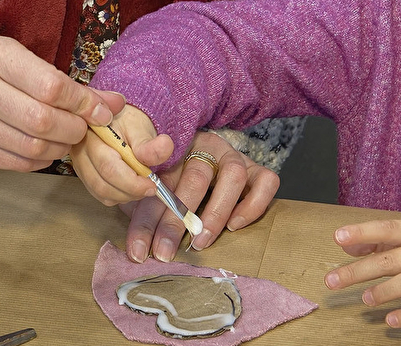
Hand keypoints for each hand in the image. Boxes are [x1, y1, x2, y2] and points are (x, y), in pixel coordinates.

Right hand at [0, 35, 123, 170]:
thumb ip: (61, 81)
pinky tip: (42, 149)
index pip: (50, 86)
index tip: (101, 110)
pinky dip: (39, 160)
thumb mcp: (13, 61)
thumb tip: (113, 102)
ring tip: (64, 138)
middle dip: (74, 129)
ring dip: (59, 148)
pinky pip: (16, 164)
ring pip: (31, 147)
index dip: (83, 102)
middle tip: (82, 127)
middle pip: (42, 120)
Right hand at [70, 103, 172, 204]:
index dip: (132, 182)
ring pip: (102, 193)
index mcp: (91, 136)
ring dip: (126, 195)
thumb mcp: (140, 127)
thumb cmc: (126, 121)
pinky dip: (119, 195)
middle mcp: (80, 153)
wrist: (118, 121)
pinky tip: (130, 185)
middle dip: (131, 191)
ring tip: (141, 184)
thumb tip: (164, 147)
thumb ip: (149, 141)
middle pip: (103, 184)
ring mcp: (80, 167)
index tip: (152, 184)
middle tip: (151, 187)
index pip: (108, 167)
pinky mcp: (85, 177)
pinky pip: (101, 195)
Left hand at [123, 130, 279, 261]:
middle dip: (176, 220)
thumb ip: (142, 206)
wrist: (202, 150)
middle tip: (164, 251)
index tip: (137, 250)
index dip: (145, 219)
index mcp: (174, 150)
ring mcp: (233, 158)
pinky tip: (234, 225)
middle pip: (194, 179)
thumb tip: (134, 244)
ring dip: (216, 211)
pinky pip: (265, 181)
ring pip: (233, 175)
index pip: (158, 184)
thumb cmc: (172, 175)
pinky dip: (252, 205)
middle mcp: (205, 149)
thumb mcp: (152, 188)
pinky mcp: (256, 169)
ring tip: (200, 241)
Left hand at [326, 219, 400, 327]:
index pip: (388, 229)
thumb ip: (375, 241)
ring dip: (386, 290)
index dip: (363, 232)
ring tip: (366, 298)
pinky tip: (390, 320)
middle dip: (360, 270)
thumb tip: (346, 246)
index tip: (338, 236)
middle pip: (392, 259)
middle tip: (332, 280)